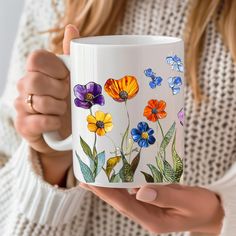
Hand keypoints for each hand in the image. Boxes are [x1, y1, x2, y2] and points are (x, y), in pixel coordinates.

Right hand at [14, 25, 79, 185]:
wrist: (63, 129)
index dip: (55, 68)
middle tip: (66, 97)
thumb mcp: (72, 78)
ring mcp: (21, 105)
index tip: (66, 77)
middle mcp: (24, 85)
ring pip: (38, 102)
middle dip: (58, 91)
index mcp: (37, 71)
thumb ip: (71, 54)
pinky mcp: (23, 125)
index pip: (37, 58)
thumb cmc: (69, 101)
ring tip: (63, 110)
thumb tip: (71, 28)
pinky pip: (38, 122)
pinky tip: (58, 121)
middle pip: (35, 81)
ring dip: (58, 108)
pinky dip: (53, 122)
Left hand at [79, 183, 223, 233]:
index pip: (125, 205)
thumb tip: (140, 191)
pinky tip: (115, 176)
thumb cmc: (201, 207)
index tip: (92, 183)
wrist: (209, 211)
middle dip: (101, 191)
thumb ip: (165, 196)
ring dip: (108, 187)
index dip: (107, 193)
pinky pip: (132, 192)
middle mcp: (146, 215)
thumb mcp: (187, 201)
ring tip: (94, 176)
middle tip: (84, 178)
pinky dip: (121, 184)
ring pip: (123, 198)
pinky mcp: (150, 201)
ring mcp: (148, 208)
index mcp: (153, 220)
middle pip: (119, 202)